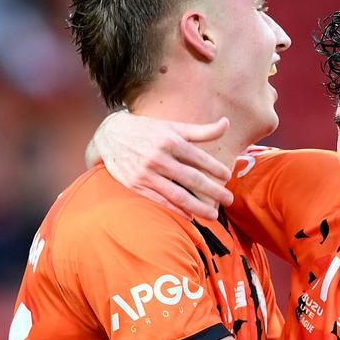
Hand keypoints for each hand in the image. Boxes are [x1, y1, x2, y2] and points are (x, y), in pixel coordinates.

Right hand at [87, 111, 233, 219]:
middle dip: (214, 191)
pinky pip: (160, 201)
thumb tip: (226, 122)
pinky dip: (176, 210)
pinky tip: (190, 216)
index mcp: (170, 141)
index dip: (216, 168)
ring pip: (177, 194)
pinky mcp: (136, 185)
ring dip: (198, 207)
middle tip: (229, 200)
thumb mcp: (173, 127)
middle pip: (192, 179)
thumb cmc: (148, 131)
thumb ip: (201, 130)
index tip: (228, 176)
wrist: (109, 136)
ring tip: (213, 216)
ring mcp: (146, 173)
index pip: (199, 158)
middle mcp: (158, 157)